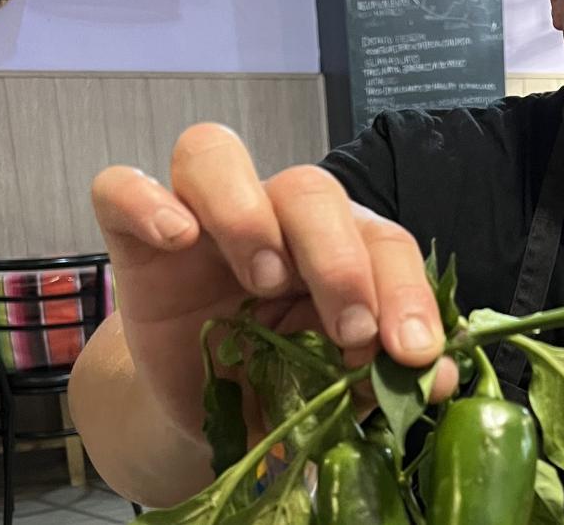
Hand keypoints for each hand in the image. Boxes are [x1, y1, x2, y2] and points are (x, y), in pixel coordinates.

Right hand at [91, 123, 457, 443]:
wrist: (201, 408)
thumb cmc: (278, 380)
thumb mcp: (333, 385)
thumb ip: (383, 373)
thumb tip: (441, 378)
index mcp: (338, 246)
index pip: (382, 241)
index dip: (407, 291)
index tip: (414, 352)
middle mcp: (276, 216)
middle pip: (311, 189)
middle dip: (339, 260)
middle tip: (351, 330)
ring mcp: (201, 215)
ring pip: (218, 156)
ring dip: (249, 214)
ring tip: (263, 281)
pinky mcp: (136, 235)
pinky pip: (122, 187)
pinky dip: (145, 201)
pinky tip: (175, 236)